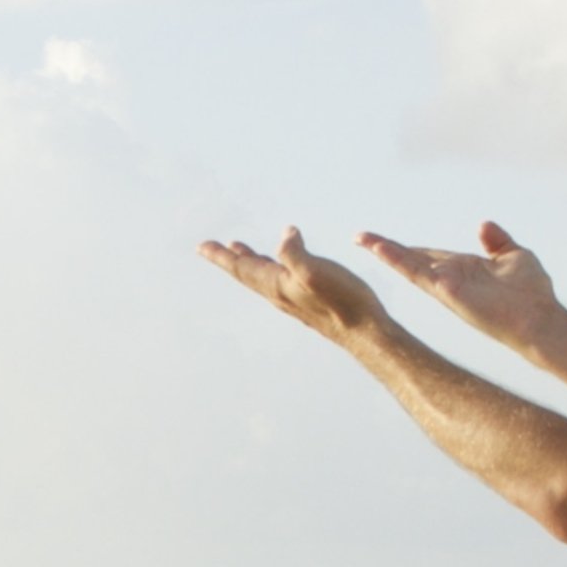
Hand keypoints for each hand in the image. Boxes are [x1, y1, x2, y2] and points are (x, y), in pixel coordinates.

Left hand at [198, 226, 387, 343]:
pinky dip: (271, 267)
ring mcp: (294, 299)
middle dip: (229, 259)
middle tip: (210, 248)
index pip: (242, 267)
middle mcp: (280, 294)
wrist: (365, 332)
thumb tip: (285, 234)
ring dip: (248, 262)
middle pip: (247, 273)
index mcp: (277, 285)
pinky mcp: (308, 301)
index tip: (201, 246)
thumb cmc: (342, 302)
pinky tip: (280, 265)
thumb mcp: (314, 272)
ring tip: (238, 251)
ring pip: (263, 277)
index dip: (221, 255)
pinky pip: (280, 280)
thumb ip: (294, 253)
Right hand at [356, 219, 559, 353]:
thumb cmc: (533, 294)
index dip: (410, 250)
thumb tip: (481, 225)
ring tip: (360, 239)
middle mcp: (451, 279)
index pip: (431, 257)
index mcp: (465, 270)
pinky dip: (396, 259)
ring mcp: (446, 286)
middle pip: (412, 260)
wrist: (540, 319)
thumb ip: (497, 241)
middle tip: (361, 238)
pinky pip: (416, 271)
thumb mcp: (515, 256)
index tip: (388, 244)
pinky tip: (380, 249)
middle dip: (387, 249)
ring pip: (408, 264)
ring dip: (384, 250)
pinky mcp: (446, 290)